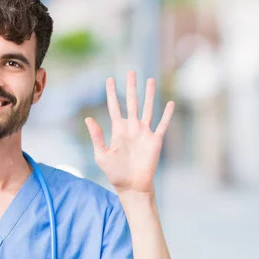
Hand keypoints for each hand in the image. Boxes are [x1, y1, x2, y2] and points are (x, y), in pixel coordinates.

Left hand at [85, 71, 173, 193]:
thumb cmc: (115, 173)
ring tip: (150, 80)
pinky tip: (170, 102)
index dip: (112, 93)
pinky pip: (162, 124)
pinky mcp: (155, 141)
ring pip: (148, 109)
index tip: (110, 79)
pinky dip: (167, 114)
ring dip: (149, 95)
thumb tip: (88, 119)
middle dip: (131, 87)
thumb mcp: (101, 155)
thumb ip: (96, 136)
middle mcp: (132, 128)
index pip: (114, 107)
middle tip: (131, 72)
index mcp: (118, 130)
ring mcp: (144, 133)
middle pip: (132, 102)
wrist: (132, 186)